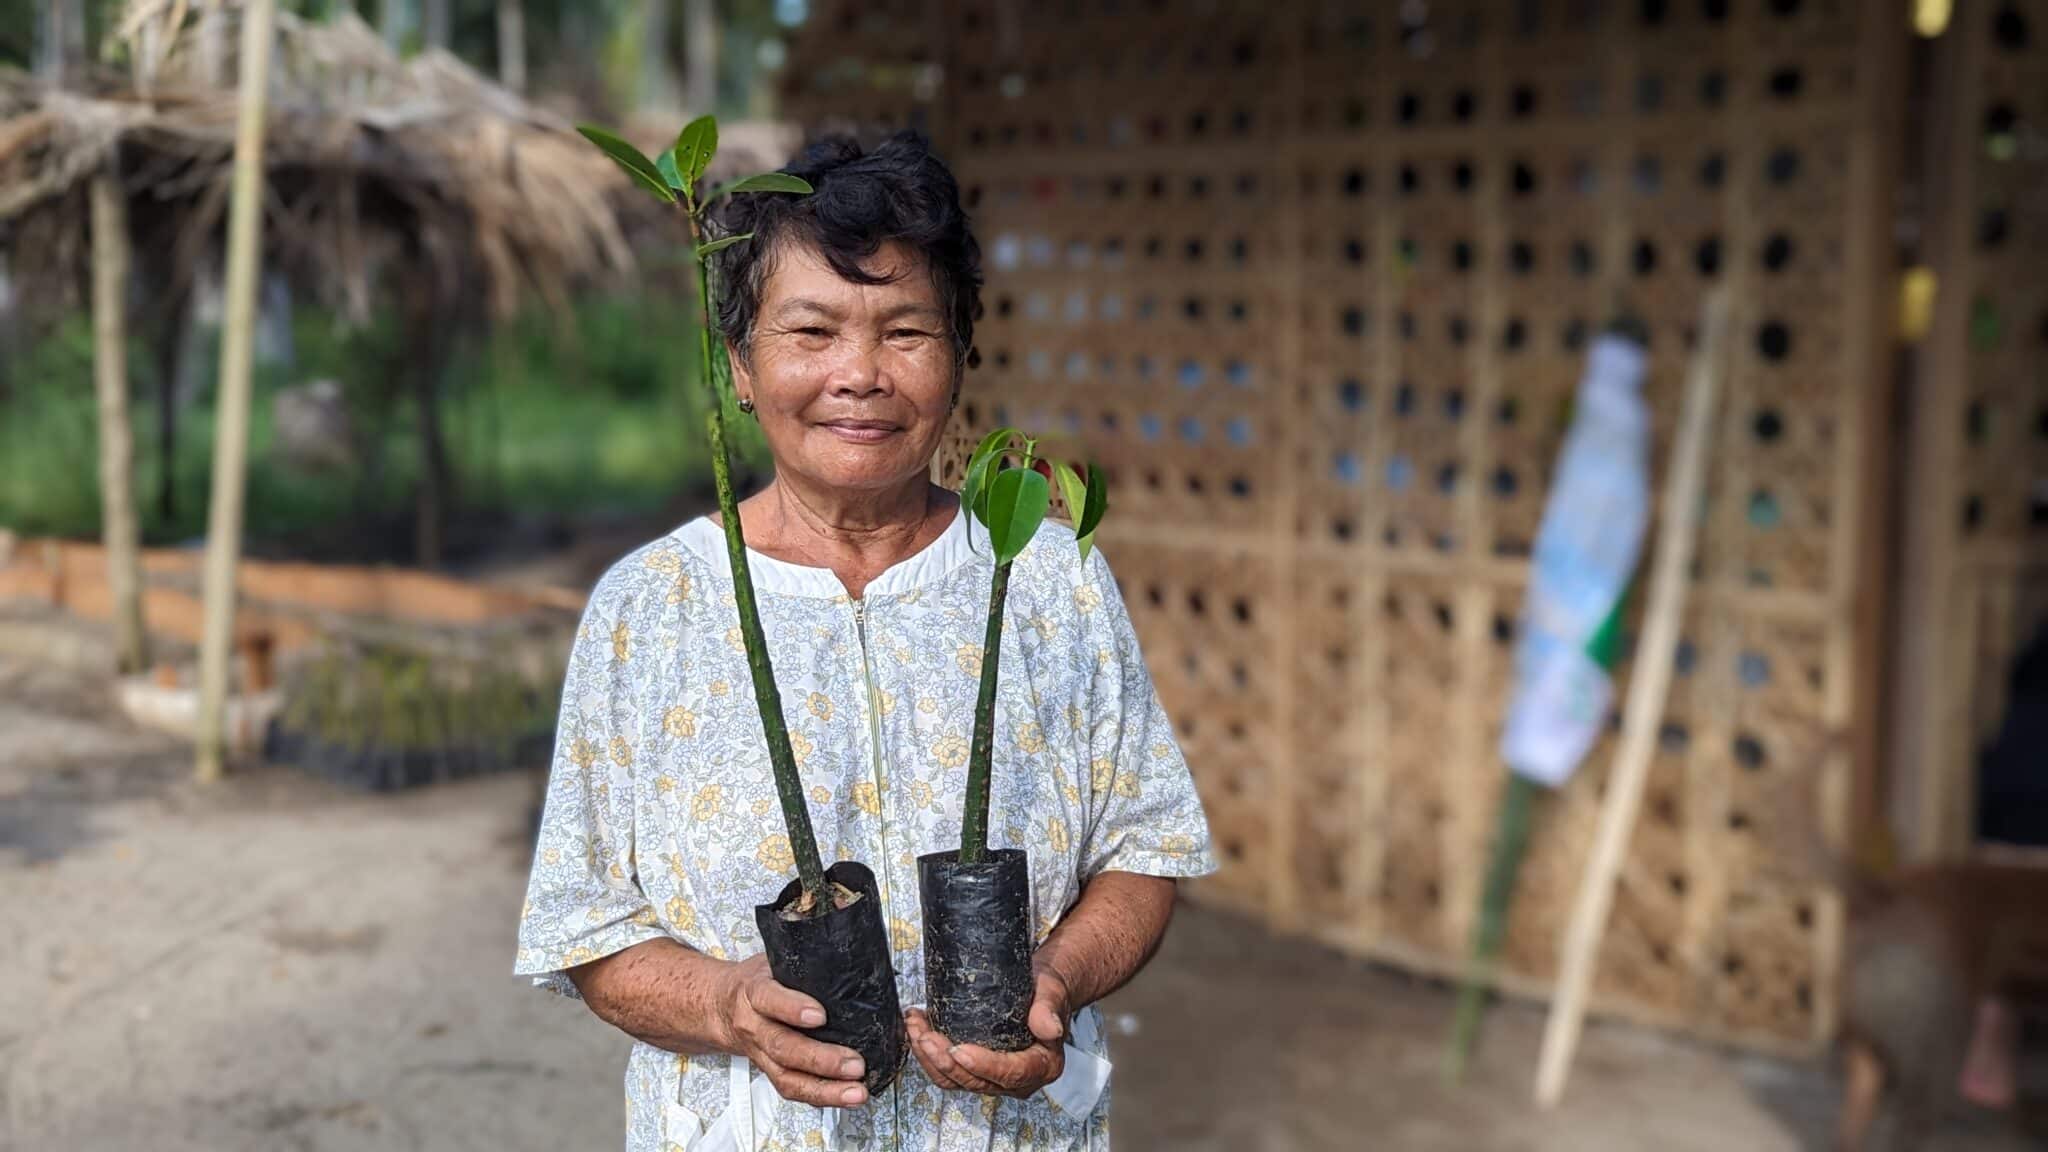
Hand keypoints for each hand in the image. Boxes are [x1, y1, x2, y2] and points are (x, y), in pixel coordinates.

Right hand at [713, 953, 869, 1107]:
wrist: (721, 1007)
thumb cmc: (755, 981)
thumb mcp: (771, 962)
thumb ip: (801, 964)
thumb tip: (845, 960)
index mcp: (754, 991)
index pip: (769, 999)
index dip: (793, 1008)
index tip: (820, 1015)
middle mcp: (754, 1026)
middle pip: (783, 1047)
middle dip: (821, 1059)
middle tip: (854, 1063)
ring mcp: (760, 1053)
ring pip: (787, 1077)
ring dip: (825, 1089)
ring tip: (855, 1091)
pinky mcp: (769, 1071)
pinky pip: (791, 1089)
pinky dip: (820, 1097)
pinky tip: (845, 1096)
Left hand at [905, 967, 1070, 1098]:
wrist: (1041, 990)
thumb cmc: (1047, 992)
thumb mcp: (1051, 994)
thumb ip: (1048, 1010)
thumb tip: (1051, 1028)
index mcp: (1042, 1066)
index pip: (1010, 1073)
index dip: (983, 1065)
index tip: (959, 1051)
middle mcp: (1019, 1079)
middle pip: (976, 1081)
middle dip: (945, 1061)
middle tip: (926, 1036)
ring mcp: (996, 1078)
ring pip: (957, 1080)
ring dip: (930, 1059)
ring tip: (915, 1030)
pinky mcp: (977, 1070)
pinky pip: (949, 1073)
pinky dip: (929, 1056)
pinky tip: (918, 1032)